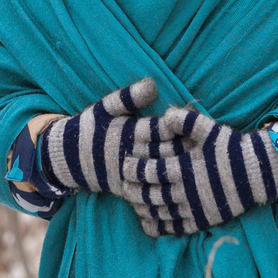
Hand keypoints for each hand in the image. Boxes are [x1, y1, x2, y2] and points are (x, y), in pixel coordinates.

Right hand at [34, 80, 194, 198]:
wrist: (66, 159)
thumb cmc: (90, 129)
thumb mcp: (104, 109)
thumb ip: (127, 97)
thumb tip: (153, 83)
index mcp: (127, 132)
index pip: (160, 128)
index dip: (180, 126)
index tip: (200, 124)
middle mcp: (130, 154)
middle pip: (165, 152)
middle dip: (187, 150)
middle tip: (211, 148)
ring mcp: (129, 175)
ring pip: (160, 174)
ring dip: (180, 172)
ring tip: (204, 170)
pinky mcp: (127, 190)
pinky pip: (149, 193)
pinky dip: (167, 193)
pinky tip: (186, 192)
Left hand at [121, 116, 277, 235]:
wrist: (259, 174)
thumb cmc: (232, 149)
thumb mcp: (210, 130)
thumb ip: (187, 120)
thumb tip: (166, 113)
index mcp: (186, 168)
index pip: (152, 171)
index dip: (135, 169)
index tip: (125, 165)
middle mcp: (187, 192)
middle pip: (151, 194)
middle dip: (133, 190)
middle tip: (122, 186)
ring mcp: (195, 209)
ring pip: (160, 213)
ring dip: (143, 209)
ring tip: (132, 203)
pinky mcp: (202, 221)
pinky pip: (175, 228)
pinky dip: (158, 227)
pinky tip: (147, 224)